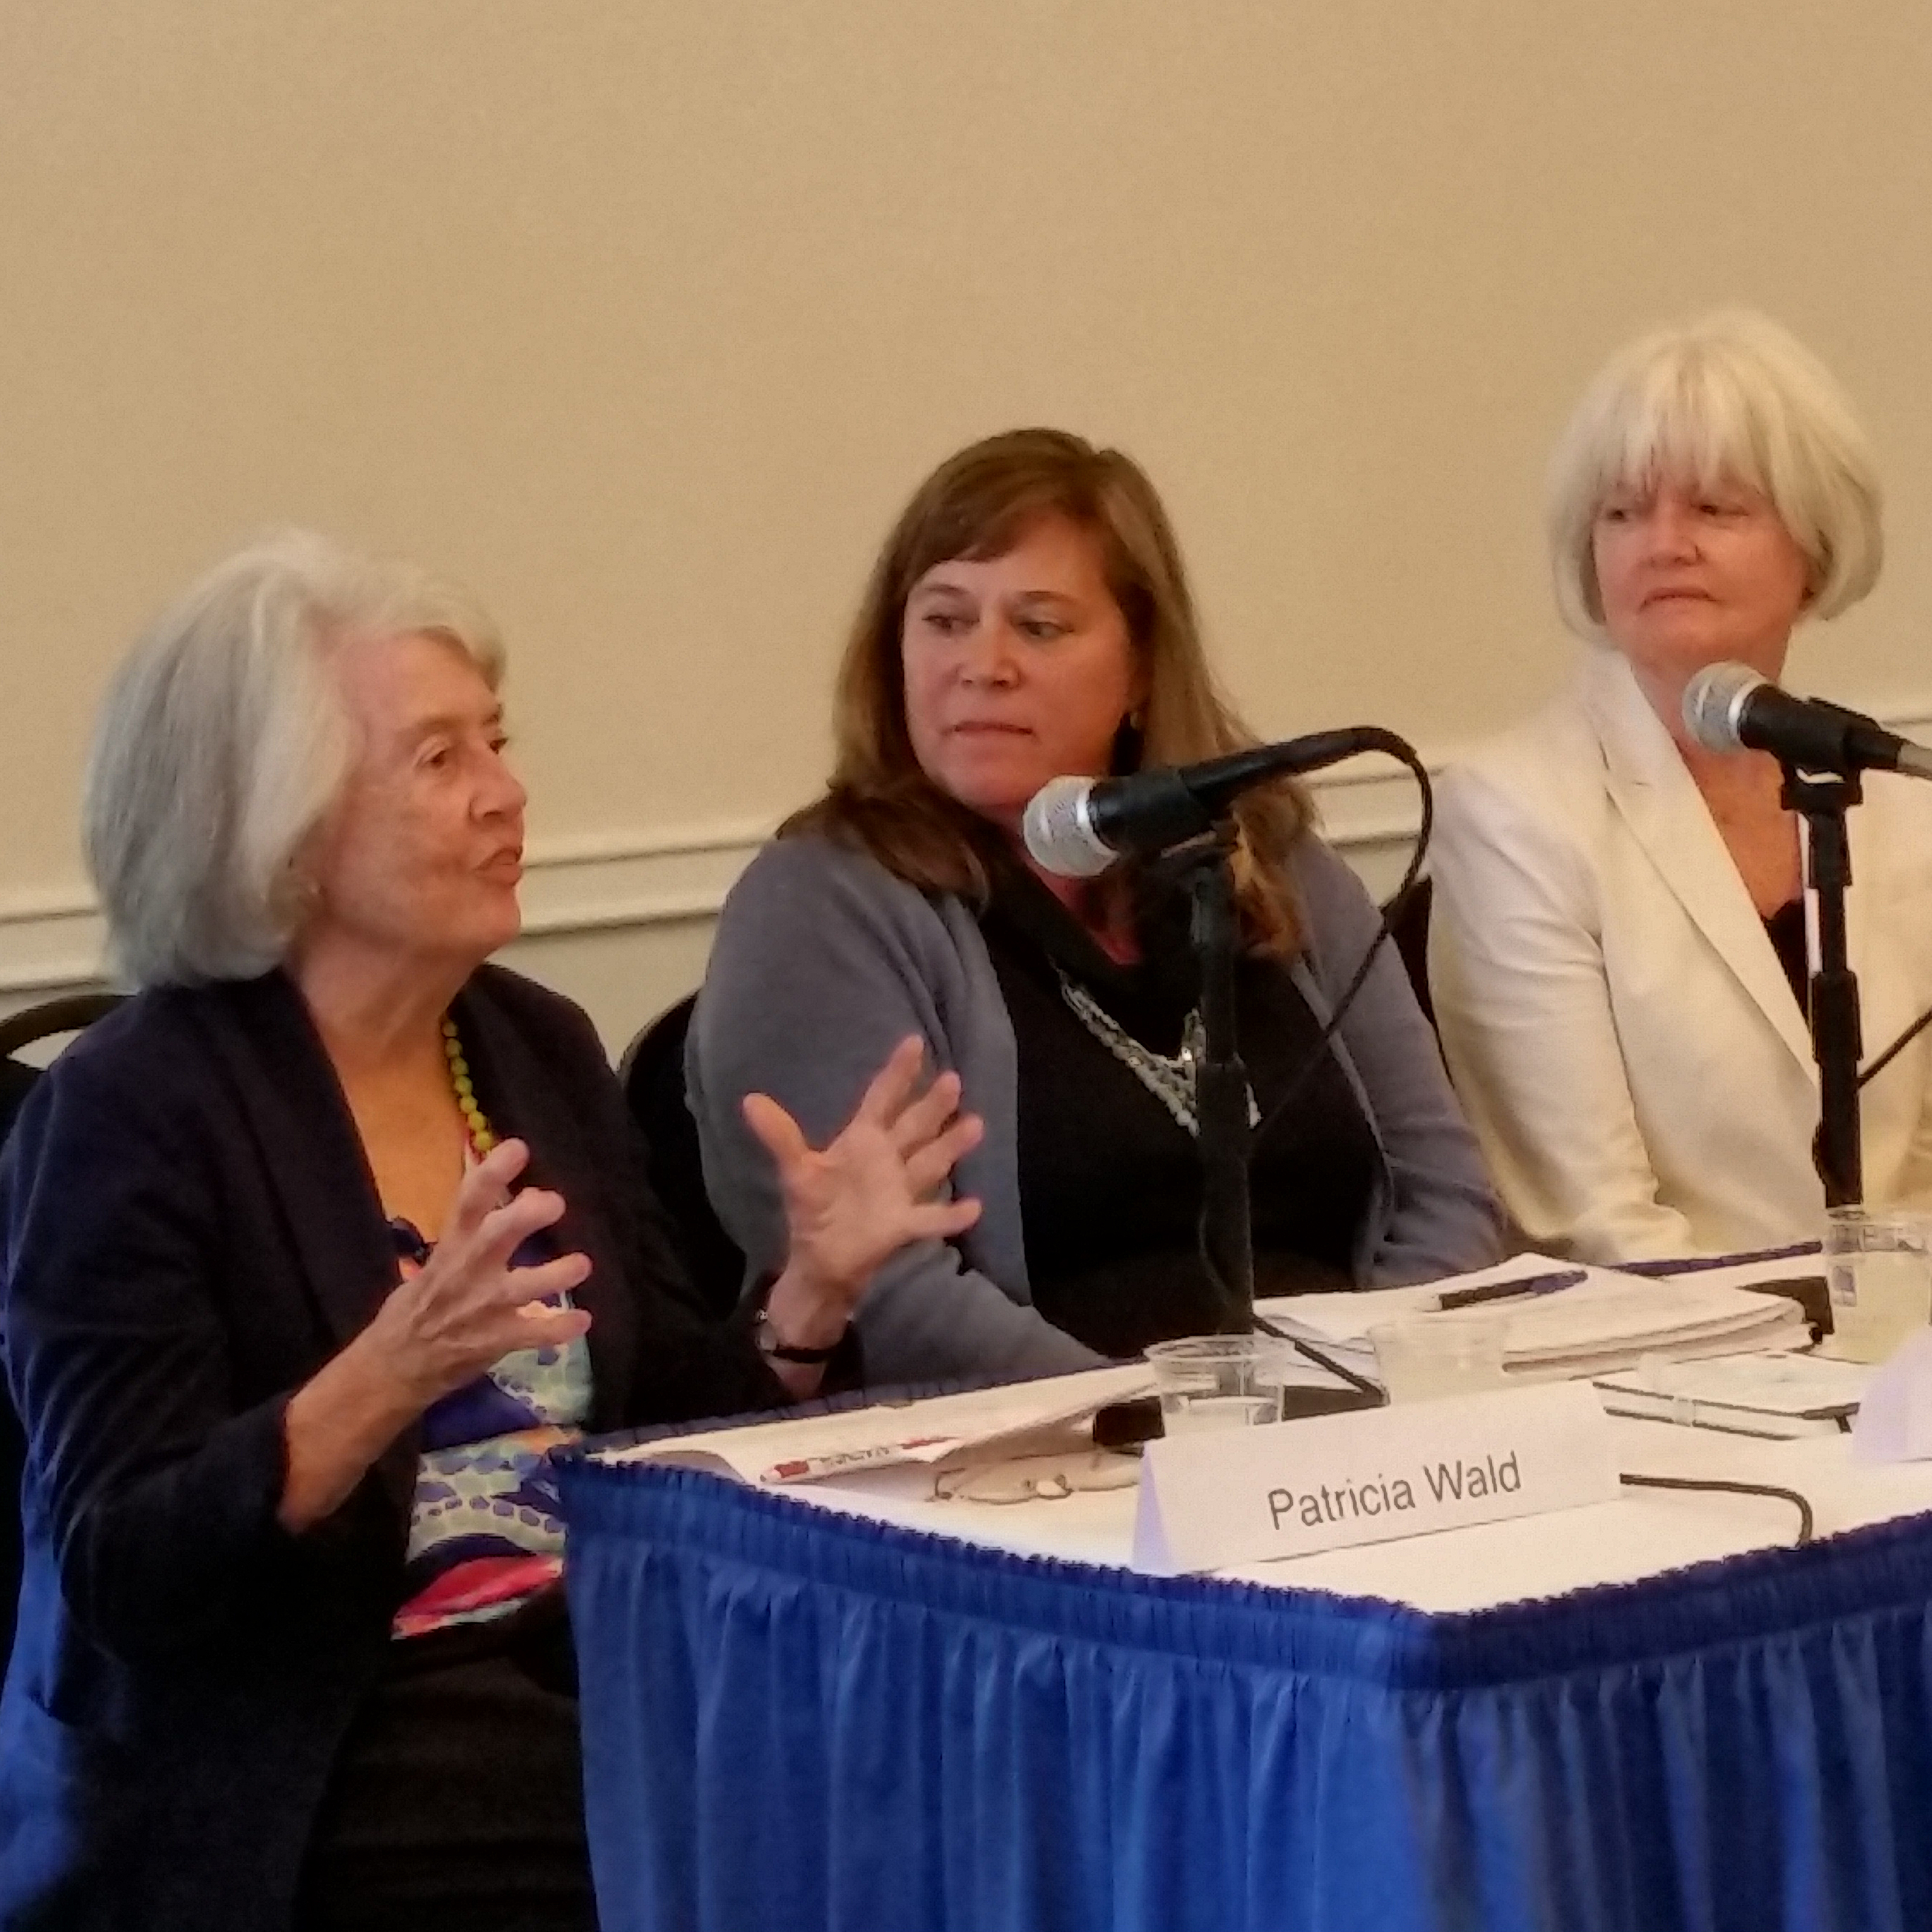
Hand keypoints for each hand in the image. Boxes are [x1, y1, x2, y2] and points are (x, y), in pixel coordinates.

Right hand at [360, 1138, 592, 1409]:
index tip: (518, 1148)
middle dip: (527, 1215)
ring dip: (556, 1274)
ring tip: (582, 1263)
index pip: (469, 1201)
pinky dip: (559, 1328)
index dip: (492, 1172)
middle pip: (497, 1235)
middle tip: (556, 1202)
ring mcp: (483, 1308)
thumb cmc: (419, 1305)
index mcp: (452, 1247)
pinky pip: (533, 1334)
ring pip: (524, 1287)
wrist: (395, 1367)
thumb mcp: (440, 1261)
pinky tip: (583, 1322)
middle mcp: (468, 1272)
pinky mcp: (495, 1341)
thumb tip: (526, 1196)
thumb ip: (480, 1231)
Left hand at [744, 1037, 982, 1343]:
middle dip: (933, 1105)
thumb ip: (780, 1136)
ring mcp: (900, 1190)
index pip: (882, 1098)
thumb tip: (749, 1100)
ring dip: (951, 1146)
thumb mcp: (795, 1171)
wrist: (820, 1261)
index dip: (898, 1072)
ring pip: (930, 1162)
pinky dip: (951, 1215)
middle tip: (953, 1079)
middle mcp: (887, 1160)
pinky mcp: (905, 1224)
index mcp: (862, 1141)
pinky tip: (975, 1206)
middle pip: (914, 1126)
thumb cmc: (812, 1210)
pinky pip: (931, 1218)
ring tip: (975, 1124)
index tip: (914, 1041)